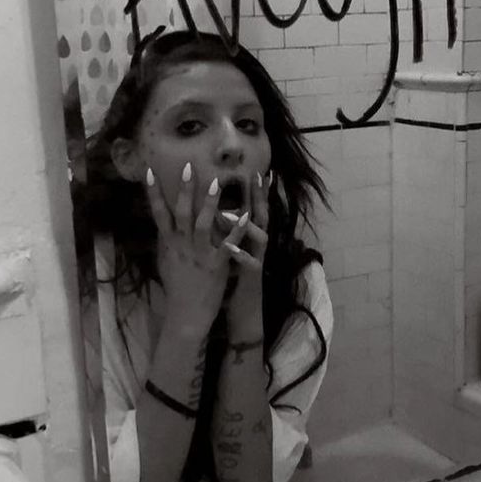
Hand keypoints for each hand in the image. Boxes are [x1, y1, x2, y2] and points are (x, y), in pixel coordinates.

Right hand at [146, 163, 228, 336]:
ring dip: (209, 203)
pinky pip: (228, 244)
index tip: (149, 171)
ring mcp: (199, 255)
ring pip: (203, 224)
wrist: (186, 314)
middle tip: (189, 166)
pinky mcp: (216, 265)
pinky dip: (236, 230)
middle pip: (182, 213)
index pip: (159, 213)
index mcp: (170, 244)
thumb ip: (165, 242)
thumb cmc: (177, 288)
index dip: (153, 193)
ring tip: (217, 182)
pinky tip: (247, 216)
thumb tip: (161, 224)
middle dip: (185, 189)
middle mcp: (182, 246)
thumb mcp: (166, 262)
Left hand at [223, 170, 270, 340]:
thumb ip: (229, 233)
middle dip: (260, 197)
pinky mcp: (253, 276)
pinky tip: (230, 247)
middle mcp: (258, 246)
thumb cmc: (236, 280)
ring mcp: (258, 260)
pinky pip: (249, 264)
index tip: (256, 170)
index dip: (257, 191)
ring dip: (246, 224)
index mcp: (251, 239)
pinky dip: (241, 255)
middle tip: (258, 176)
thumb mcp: (232, 252)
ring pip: (260, 237)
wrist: (245, 311)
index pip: (255, 209)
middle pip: (262, 216)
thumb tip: (218, 213)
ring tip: (230, 212)